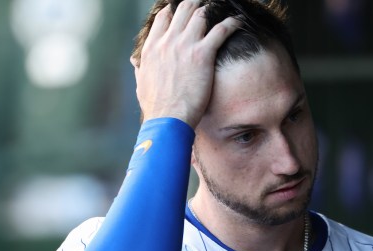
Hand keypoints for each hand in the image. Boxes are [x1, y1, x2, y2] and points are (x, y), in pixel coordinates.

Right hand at [133, 0, 239, 128]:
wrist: (168, 117)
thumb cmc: (156, 106)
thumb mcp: (141, 83)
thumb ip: (140, 69)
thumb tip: (135, 62)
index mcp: (152, 47)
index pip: (164, 18)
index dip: (174, 11)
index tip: (181, 12)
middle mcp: (168, 41)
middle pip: (183, 11)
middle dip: (195, 6)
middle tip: (204, 7)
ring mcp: (185, 45)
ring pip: (200, 15)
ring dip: (211, 11)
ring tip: (221, 11)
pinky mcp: (202, 54)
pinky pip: (221, 30)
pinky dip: (231, 23)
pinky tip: (237, 21)